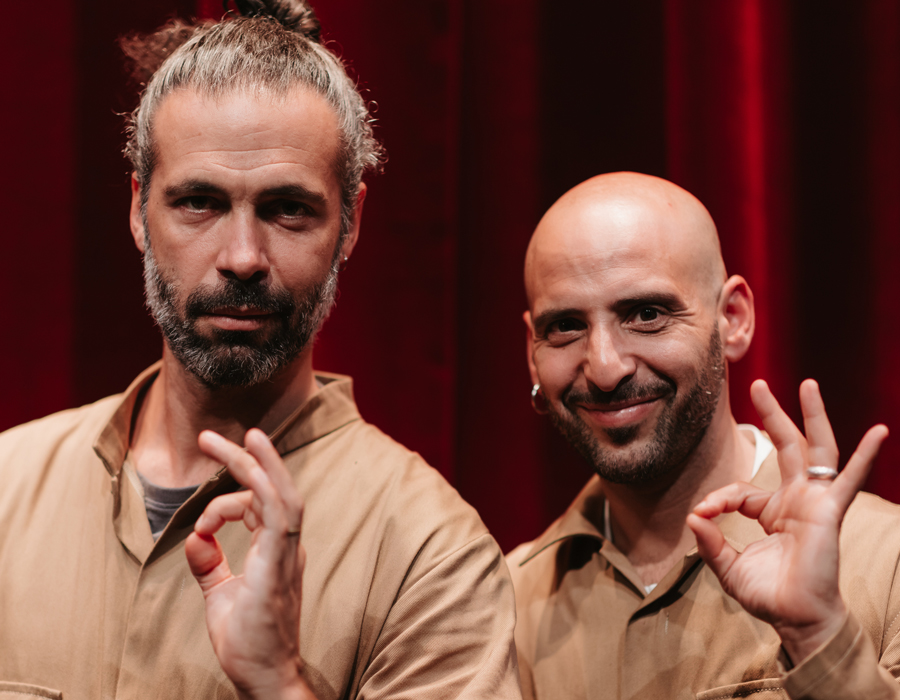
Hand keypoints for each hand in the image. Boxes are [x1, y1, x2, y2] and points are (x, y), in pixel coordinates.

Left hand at [184, 428, 315, 699]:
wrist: (263, 677)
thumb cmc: (248, 641)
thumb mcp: (220, 595)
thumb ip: (209, 563)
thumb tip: (194, 536)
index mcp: (275, 551)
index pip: (257, 506)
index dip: (224, 503)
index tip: (199, 527)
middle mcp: (286, 547)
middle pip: (273, 489)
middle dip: (247, 459)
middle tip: (211, 438)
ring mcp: (287, 553)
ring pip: (281, 493)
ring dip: (259, 462)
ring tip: (240, 436)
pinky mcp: (280, 563)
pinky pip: (281, 513)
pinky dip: (267, 484)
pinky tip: (250, 462)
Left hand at [686, 379, 887, 665]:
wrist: (797, 619)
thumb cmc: (768, 594)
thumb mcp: (727, 566)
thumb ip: (709, 542)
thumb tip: (691, 516)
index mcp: (771, 511)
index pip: (740, 490)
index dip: (718, 498)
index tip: (702, 514)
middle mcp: (795, 500)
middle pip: (784, 446)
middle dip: (771, 414)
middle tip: (755, 383)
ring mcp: (813, 502)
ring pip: (814, 449)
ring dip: (811, 416)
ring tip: (807, 383)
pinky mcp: (828, 512)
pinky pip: (848, 480)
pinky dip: (864, 456)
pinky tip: (878, 431)